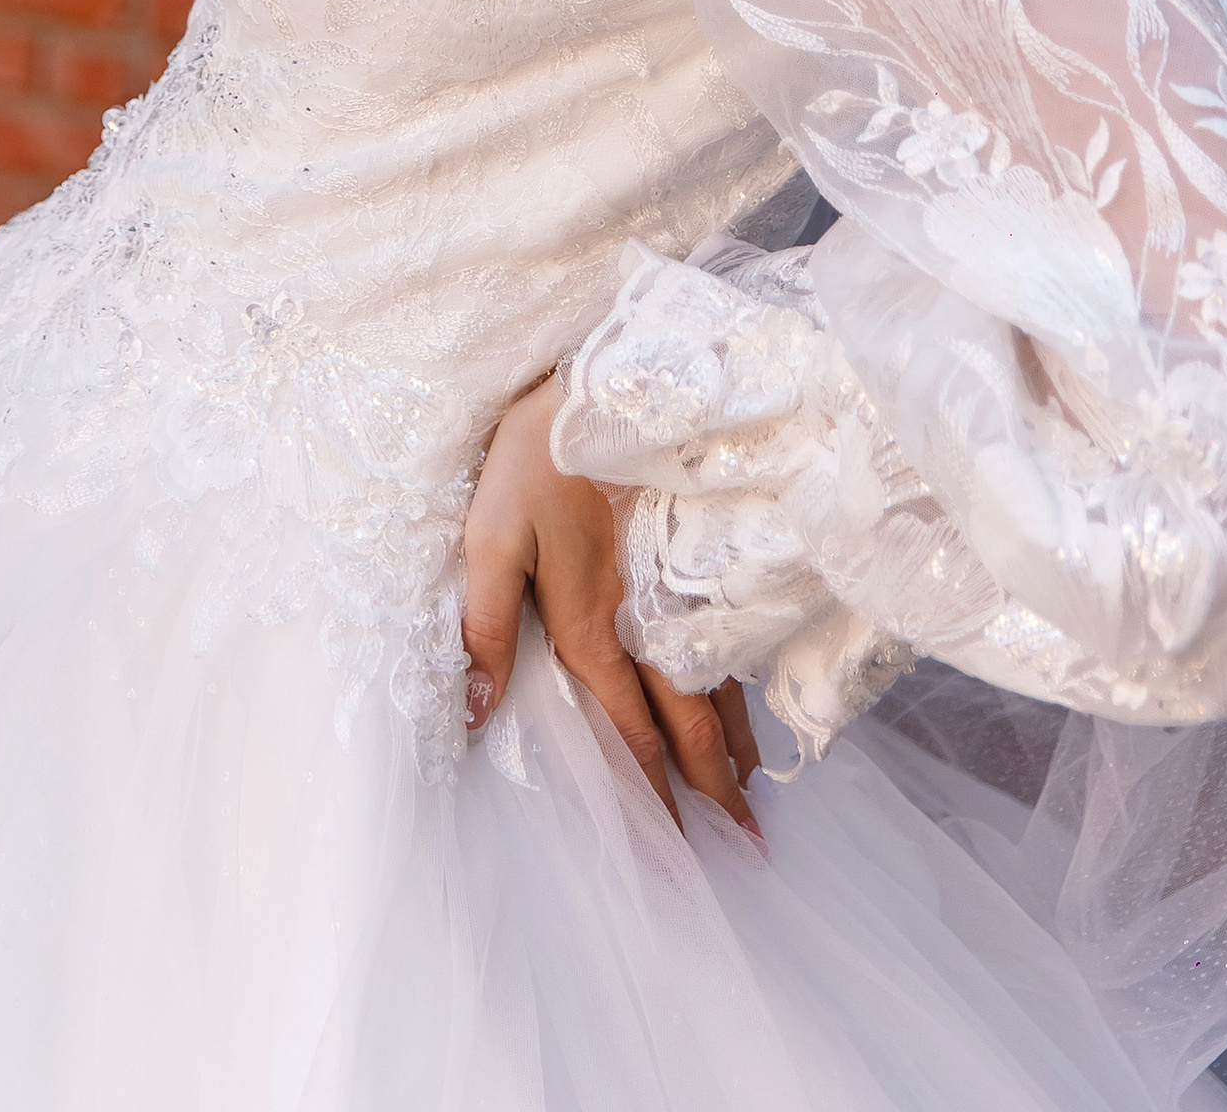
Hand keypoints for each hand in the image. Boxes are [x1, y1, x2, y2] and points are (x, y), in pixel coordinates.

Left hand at [461, 370, 759, 838]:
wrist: (607, 378)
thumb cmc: (535, 458)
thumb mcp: (491, 537)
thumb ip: (484, 624)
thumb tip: (472, 712)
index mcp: (593, 624)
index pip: (629, 730)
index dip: (651, 792)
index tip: (676, 849)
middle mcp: (645, 617)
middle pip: (687, 720)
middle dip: (713, 786)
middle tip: (745, 844)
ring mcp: (677, 584)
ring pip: (715, 681)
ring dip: (734, 740)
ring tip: (753, 788)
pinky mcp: (692, 551)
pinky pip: (726, 637)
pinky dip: (741, 681)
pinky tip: (749, 696)